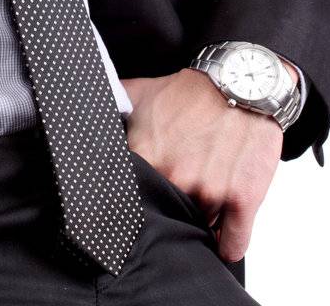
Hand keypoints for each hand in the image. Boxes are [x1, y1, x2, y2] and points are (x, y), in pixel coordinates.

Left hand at [118, 62, 295, 263]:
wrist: (244, 82)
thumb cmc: (194, 92)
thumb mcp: (142, 94)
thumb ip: (113, 112)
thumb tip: (85, 121)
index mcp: (149, 157)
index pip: (130, 203)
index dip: (137, 206)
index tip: (142, 207)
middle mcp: (178, 177)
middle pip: (168, 218)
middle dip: (170, 212)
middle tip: (176, 200)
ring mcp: (211, 191)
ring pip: (200, 230)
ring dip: (200, 226)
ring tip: (203, 205)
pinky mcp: (243, 200)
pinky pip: (233, 245)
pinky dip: (229, 246)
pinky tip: (224, 241)